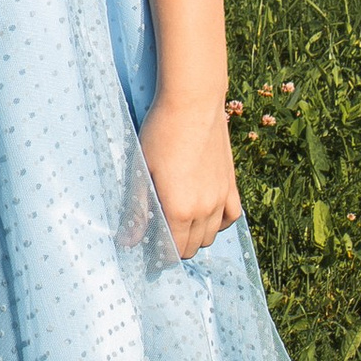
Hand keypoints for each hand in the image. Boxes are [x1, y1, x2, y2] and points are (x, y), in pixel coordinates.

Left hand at [140, 99, 243, 259]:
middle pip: (192, 247)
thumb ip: (138, 210)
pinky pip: (231, 217)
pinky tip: (204, 213)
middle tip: (159, 233)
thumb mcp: (142, 171)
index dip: (160, 256)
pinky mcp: (231, 184)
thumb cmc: (160, 134)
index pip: (173, 251)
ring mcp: (221, 198)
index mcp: (179, 209)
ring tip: (177, 221)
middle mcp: (205, 209)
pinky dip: (218, 223)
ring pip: (211, 236)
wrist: (193, 104)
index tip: (149, 249)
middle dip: (175, 247)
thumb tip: (128, 243)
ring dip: (194, 236)